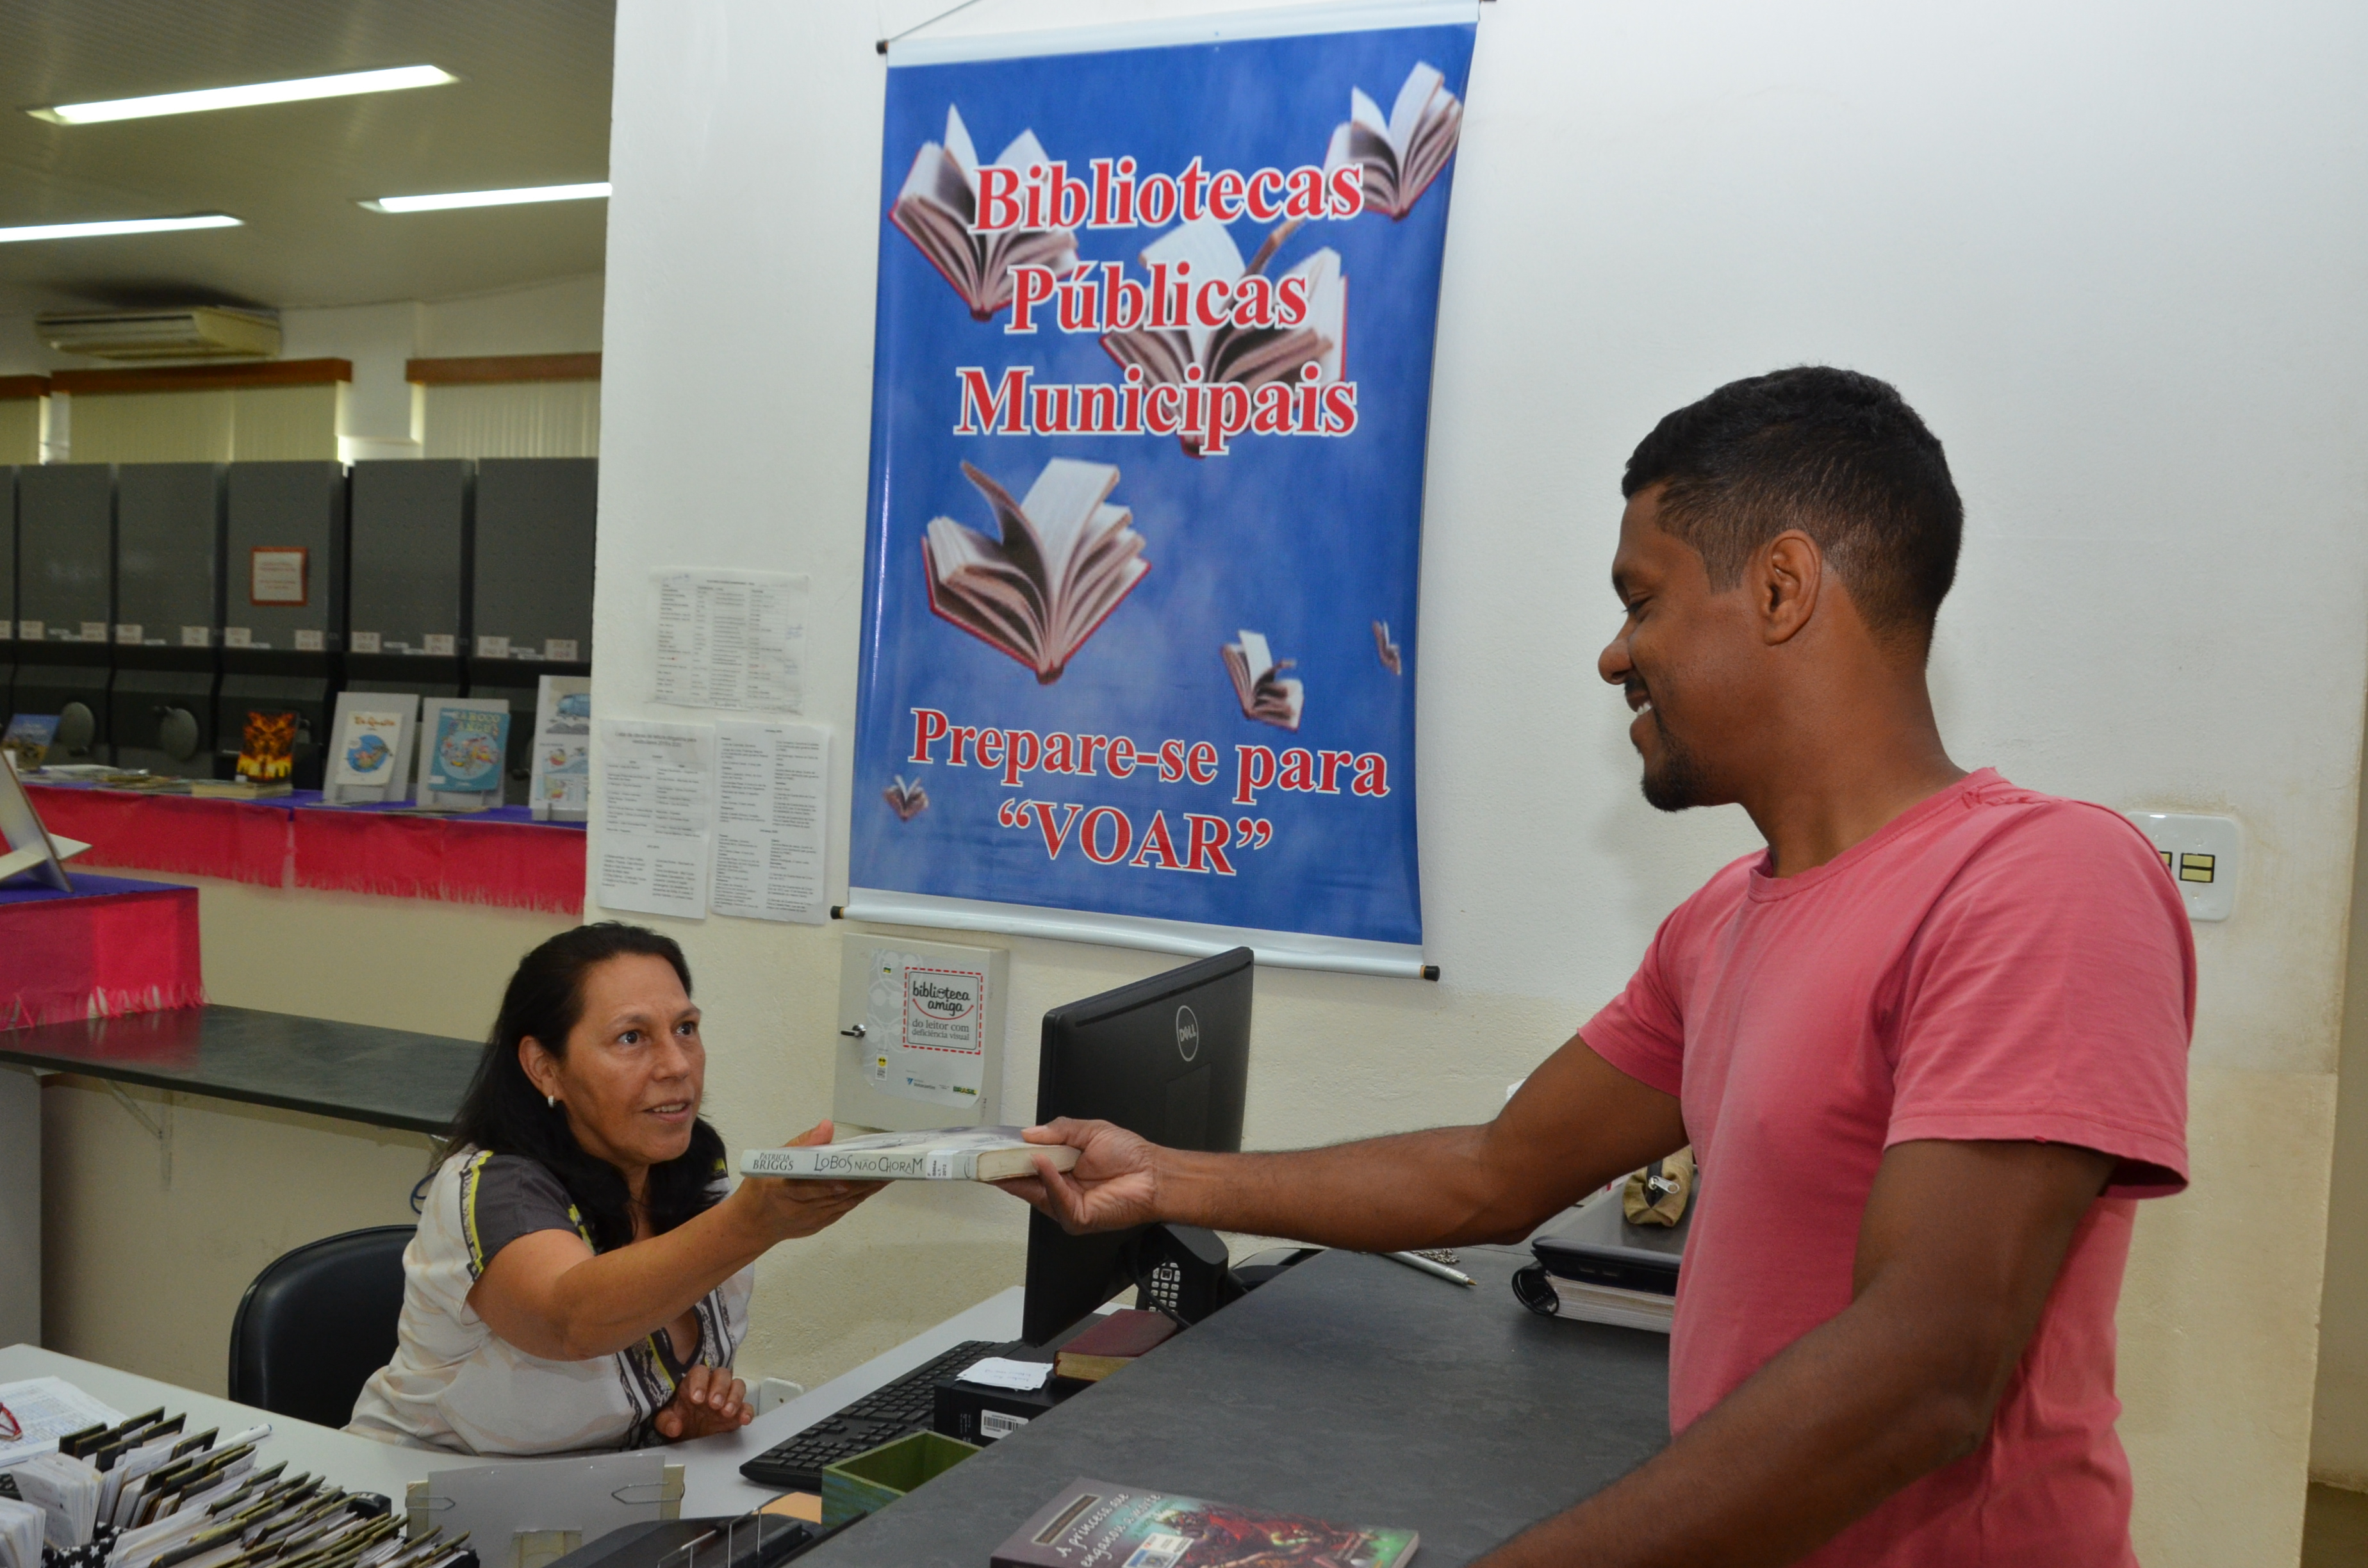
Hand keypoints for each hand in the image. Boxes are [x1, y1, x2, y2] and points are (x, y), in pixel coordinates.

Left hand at [652, 1362, 750, 1440]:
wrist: (688, 1434)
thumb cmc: (678, 1419)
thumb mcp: (666, 1420)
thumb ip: (666, 1421)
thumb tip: (674, 1426)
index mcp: (694, 1383)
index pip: (699, 1372)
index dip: (700, 1382)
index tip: (696, 1399)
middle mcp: (713, 1386)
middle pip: (722, 1374)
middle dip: (720, 1388)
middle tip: (714, 1404)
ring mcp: (727, 1397)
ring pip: (738, 1385)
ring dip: (734, 1397)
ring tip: (727, 1412)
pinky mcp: (737, 1411)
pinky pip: (747, 1406)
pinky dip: (747, 1411)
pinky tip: (744, 1419)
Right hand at [736, 1120, 884, 1242]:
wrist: (752, 1225)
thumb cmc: (761, 1187)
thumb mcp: (771, 1160)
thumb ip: (801, 1144)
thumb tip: (826, 1126)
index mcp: (783, 1188)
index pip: (810, 1186)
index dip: (831, 1182)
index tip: (853, 1172)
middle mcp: (801, 1207)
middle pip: (837, 1194)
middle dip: (863, 1180)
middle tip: (888, 1164)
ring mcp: (813, 1218)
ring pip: (845, 1202)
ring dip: (867, 1188)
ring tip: (889, 1171)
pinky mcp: (820, 1224)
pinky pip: (843, 1209)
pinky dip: (859, 1197)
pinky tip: (873, 1185)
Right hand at [992, 1118, 1163, 1233]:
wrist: (1154, 1174)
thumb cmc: (1130, 1155)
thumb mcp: (1089, 1131)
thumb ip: (1058, 1131)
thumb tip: (1029, 1133)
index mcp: (1061, 1168)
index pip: (1028, 1165)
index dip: (1010, 1157)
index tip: (993, 1148)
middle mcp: (1061, 1188)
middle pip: (1024, 1183)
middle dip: (1005, 1170)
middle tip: (989, 1157)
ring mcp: (1067, 1205)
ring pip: (1035, 1193)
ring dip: (1024, 1173)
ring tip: (1018, 1155)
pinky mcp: (1077, 1218)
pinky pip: (1056, 1201)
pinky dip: (1048, 1183)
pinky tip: (1045, 1165)